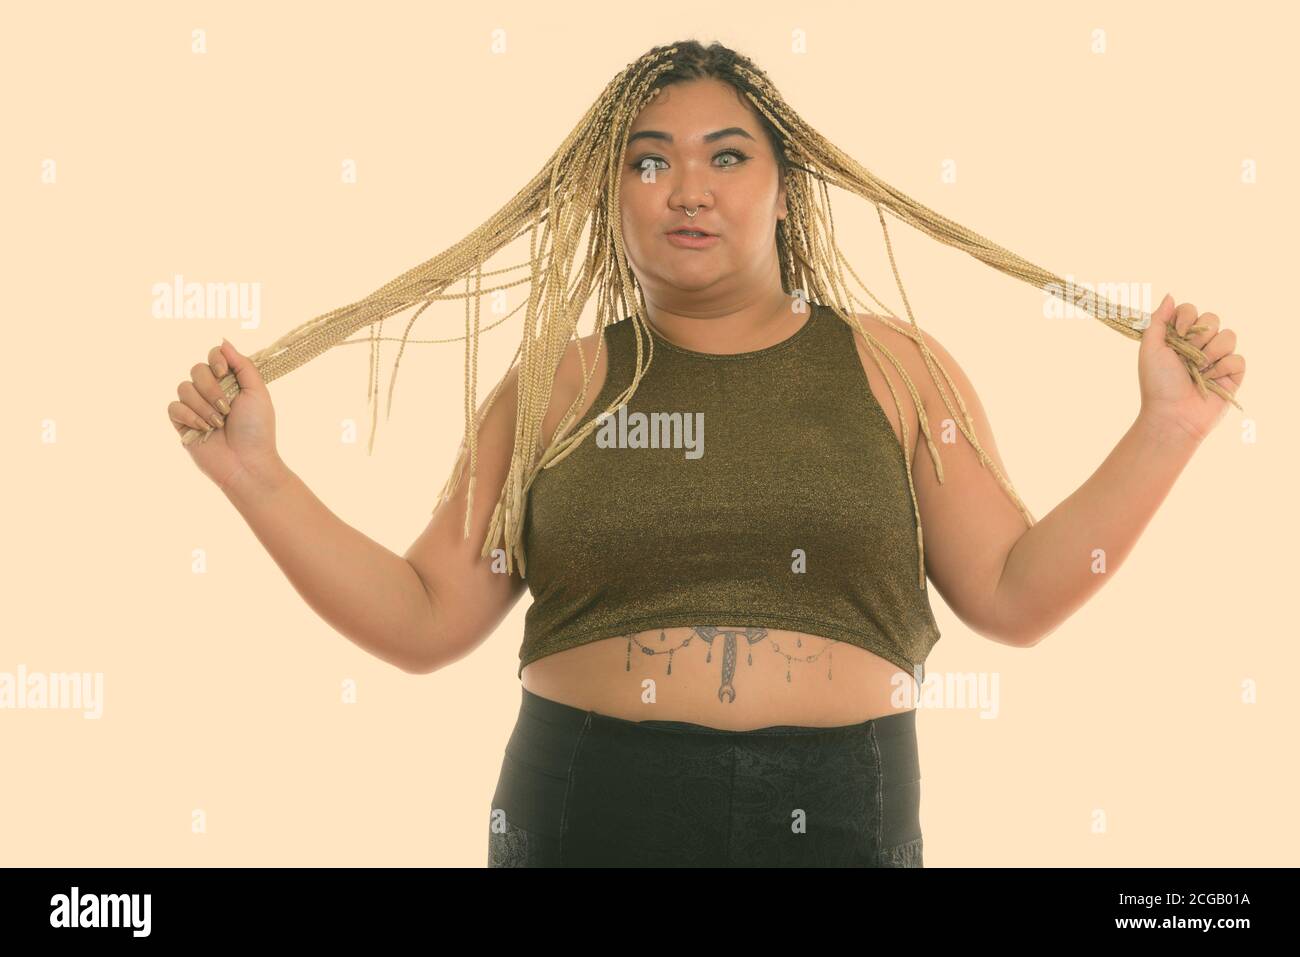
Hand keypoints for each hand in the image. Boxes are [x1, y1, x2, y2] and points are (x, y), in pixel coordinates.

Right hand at [167, 339, 280, 491]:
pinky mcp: (182, 424)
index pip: (213, 356)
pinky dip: (189, 416)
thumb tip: (223, 341)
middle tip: (227, 408)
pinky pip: (173, 407)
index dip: (215, 359)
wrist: (247, 462)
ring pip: (184, 388)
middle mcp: (211, 391)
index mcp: (230, 382)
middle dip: (211, 388)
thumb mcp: (257, 392)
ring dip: (204, 406)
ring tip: (219, 424)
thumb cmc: (257, 429)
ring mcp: (195, 407)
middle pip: (196, 369)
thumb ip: (243, 365)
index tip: (223, 371)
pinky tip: (204, 429)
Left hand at [1137, 294, 1245, 442]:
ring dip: (1210, 353)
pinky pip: (1237, 357)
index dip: (1187, 318)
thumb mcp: (1150, 348)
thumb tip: (1169, 296)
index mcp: (1179, 337)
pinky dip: (1223, 368)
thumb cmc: (1157, 383)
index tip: (1180, 333)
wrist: (1172, 415)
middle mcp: (1199, 344)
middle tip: (1187, 356)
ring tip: (1199, 370)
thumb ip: (1158, 320)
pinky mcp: (1233, 373)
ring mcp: (1217, 358)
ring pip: (1228, 335)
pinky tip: (1211, 380)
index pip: (1191, 310)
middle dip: (1199, 337)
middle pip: (1212, 318)